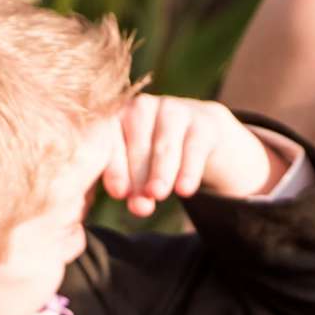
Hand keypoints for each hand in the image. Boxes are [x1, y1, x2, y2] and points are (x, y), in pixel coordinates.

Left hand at [103, 95, 282, 218]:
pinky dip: (189, 169)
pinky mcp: (205, 121)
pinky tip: (184, 190)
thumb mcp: (139, 172)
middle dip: (137, 173)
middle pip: (137, 138)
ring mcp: (175, 110)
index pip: (110, 137)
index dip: (114, 166)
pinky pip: (195, 146)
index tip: (118, 194)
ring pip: (166, 141)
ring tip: (157, 194)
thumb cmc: (157, 161)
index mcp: (117, 117)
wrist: (205, 143)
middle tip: (139, 203)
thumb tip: (137, 207)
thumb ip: (132, 189)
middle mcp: (143, 107)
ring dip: (161, 170)